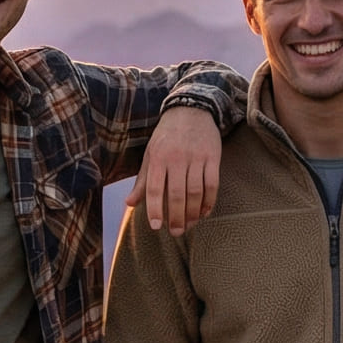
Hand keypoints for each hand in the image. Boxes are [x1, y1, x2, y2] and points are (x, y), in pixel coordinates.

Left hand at [129, 105, 222, 235]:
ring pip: (196, 192)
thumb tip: (129, 204)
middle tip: (175, 232)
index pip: (155, 188)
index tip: (156, 226)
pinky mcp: (213, 157)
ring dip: (193, 213)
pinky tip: (204, 212)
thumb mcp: (151, 154)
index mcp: (158, 158)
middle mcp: (177, 158)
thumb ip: (143, 181)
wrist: (191, 110)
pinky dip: (209, 201)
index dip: (155, 209)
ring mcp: (196, 157)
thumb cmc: (167, 136)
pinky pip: (212, 184)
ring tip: (189, 225)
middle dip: (176, 217)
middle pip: (177, 194)